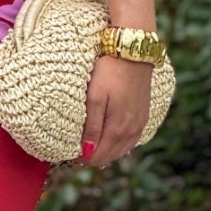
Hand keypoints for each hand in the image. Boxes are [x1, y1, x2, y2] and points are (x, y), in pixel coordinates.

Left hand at [78, 53, 153, 168]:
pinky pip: (130, 141)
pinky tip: (108, 138)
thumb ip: (91, 127)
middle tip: (74, 146)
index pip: (97, 158)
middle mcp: (131, 131)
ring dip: (104, 151)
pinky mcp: (143, 117)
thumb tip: (86, 152)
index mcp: (117, 129)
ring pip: (120, 151)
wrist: (133, 53)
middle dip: (91, 156)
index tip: (67, 149)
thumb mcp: (94, 98)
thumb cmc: (109, 72)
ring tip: (88, 143)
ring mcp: (139, 125)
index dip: (80, 158)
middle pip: (108, 158)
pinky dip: (117, 144)